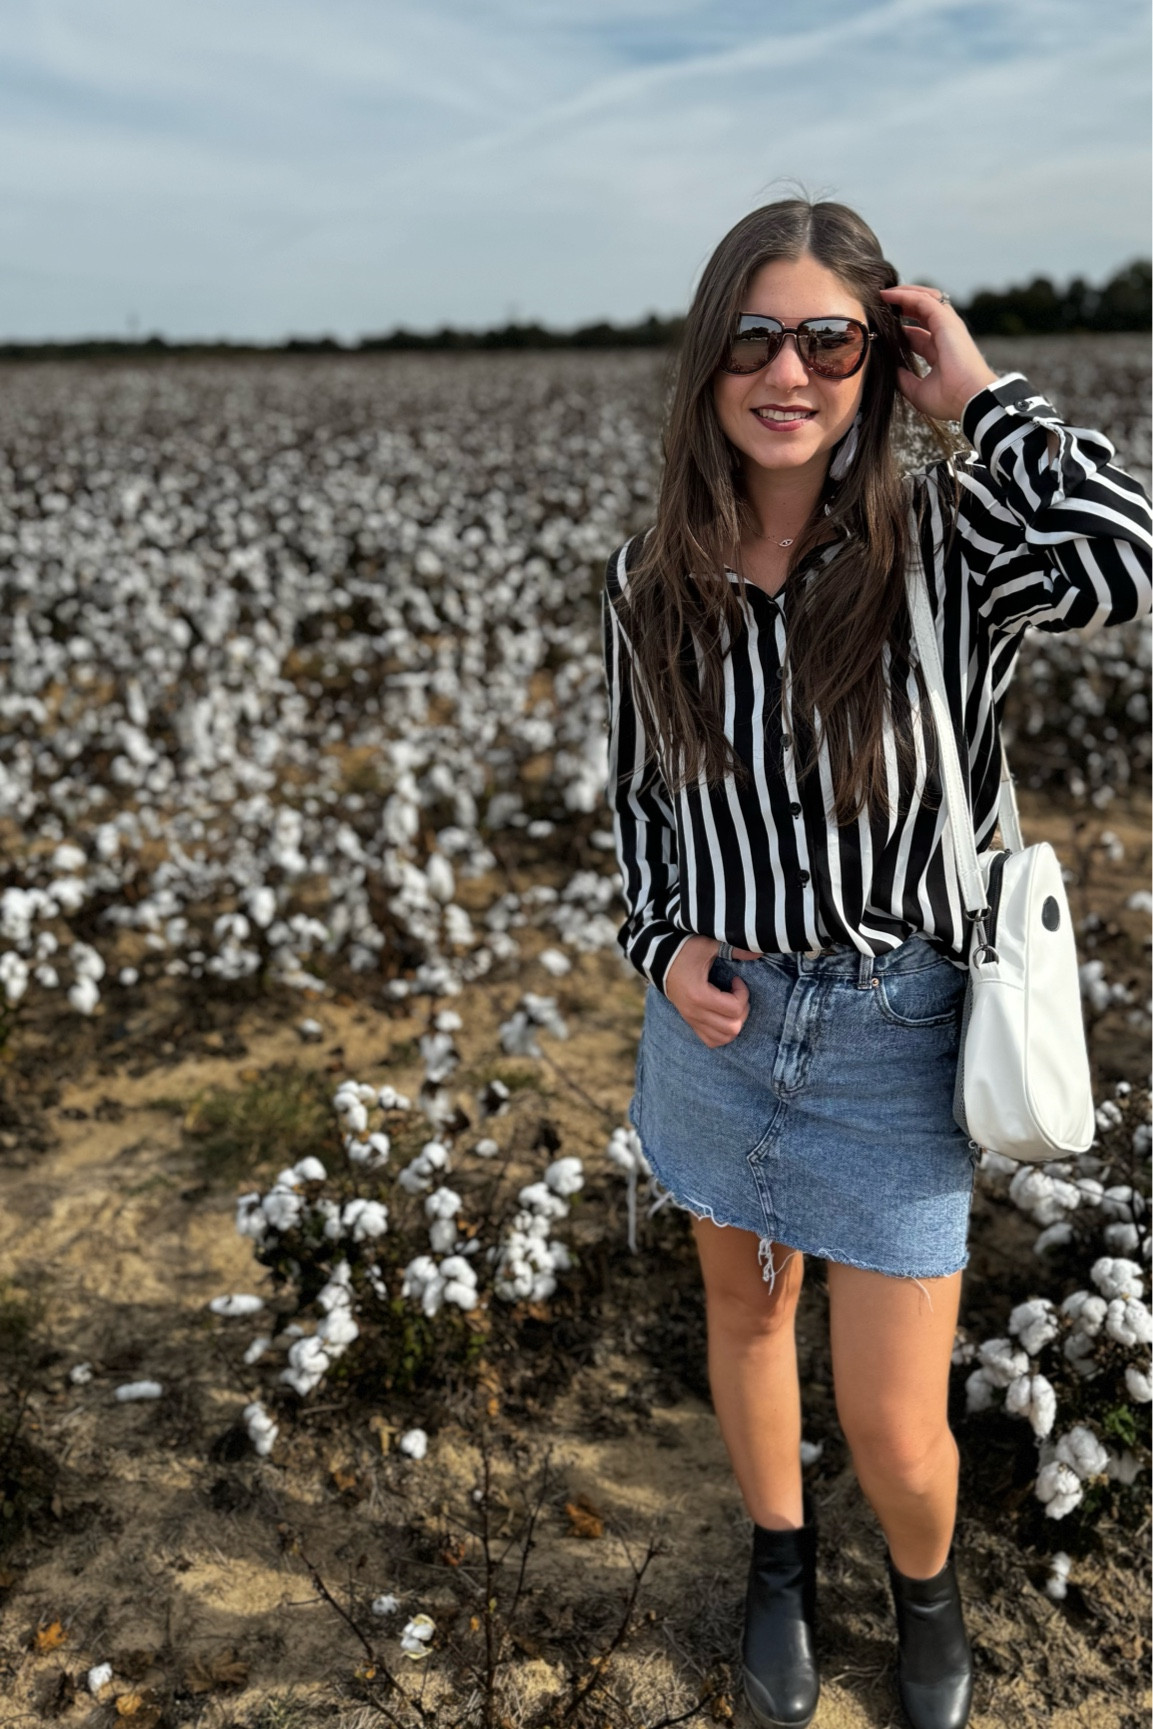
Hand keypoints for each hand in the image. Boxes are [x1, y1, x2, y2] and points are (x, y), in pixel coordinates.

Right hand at [664, 935, 760, 1047]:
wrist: (659, 960)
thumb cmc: (684, 951)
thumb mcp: (708, 945)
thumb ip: (733, 948)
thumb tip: (759, 950)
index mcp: (699, 995)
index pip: (734, 1008)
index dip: (743, 994)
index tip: (736, 980)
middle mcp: (695, 1013)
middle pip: (732, 1027)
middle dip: (742, 1010)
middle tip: (736, 993)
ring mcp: (692, 1020)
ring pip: (724, 1038)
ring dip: (735, 1023)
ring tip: (731, 1005)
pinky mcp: (691, 1023)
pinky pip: (712, 1041)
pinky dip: (723, 1033)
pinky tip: (723, 1016)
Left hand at [879, 284, 997, 422]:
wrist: (968, 399)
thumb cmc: (949, 399)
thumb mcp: (919, 392)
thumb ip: (904, 380)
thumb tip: (891, 371)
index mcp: (939, 352)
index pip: (917, 334)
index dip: (899, 330)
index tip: (880, 330)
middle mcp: (945, 335)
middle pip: (921, 312)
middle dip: (902, 306)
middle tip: (880, 305)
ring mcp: (947, 326)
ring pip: (923, 299)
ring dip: (902, 294)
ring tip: (881, 295)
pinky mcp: (945, 320)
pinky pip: (921, 300)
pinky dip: (903, 295)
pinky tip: (886, 295)